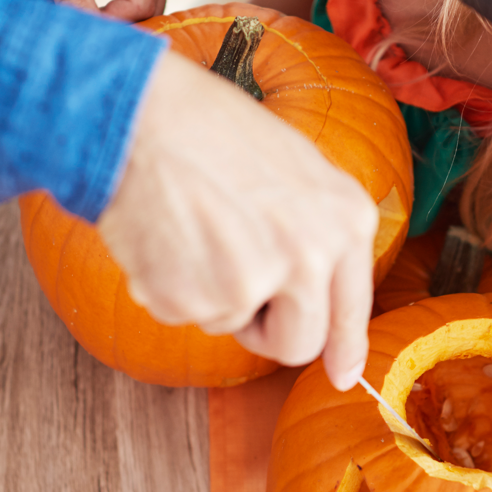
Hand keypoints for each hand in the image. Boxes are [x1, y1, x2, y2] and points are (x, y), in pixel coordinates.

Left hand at [20, 0, 175, 21]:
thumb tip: (84, 33)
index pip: (139, 3)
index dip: (113, 22)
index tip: (83, 28)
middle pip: (150, 5)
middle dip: (119, 21)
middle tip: (85, 29)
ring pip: (150, 2)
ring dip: (122, 16)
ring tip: (91, 18)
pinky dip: (125, 6)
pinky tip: (101, 9)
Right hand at [97, 50, 377, 389]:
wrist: (140, 115)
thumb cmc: (213, 131)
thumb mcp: (297, 170)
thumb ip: (321, 235)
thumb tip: (330, 314)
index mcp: (345, 220)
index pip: (351, 309)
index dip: (344, 349)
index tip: (342, 376)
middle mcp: (309, 256)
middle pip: (297, 344)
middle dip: (267, 329)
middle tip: (237, 282)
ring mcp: (252, 281)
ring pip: (231, 326)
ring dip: (209, 292)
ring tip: (194, 227)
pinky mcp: (194, 298)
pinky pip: (183, 315)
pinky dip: (169, 285)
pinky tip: (167, 234)